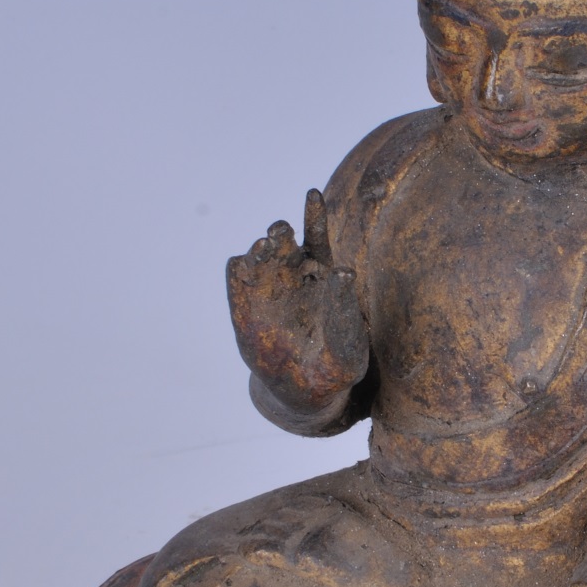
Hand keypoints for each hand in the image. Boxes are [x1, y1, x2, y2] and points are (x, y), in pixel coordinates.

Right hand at [226, 189, 369, 413]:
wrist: (305, 390)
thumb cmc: (335, 364)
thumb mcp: (347, 344)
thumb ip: (344, 310)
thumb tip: (343, 272)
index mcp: (323, 274)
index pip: (317, 237)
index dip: (314, 216)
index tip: (312, 196)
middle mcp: (293, 274)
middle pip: (284, 243)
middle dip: (281, 234)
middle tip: (280, 233)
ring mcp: (267, 289)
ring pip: (259, 257)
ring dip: (260, 249)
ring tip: (265, 247)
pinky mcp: (245, 306)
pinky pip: (238, 278)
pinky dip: (240, 269)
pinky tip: (244, 264)